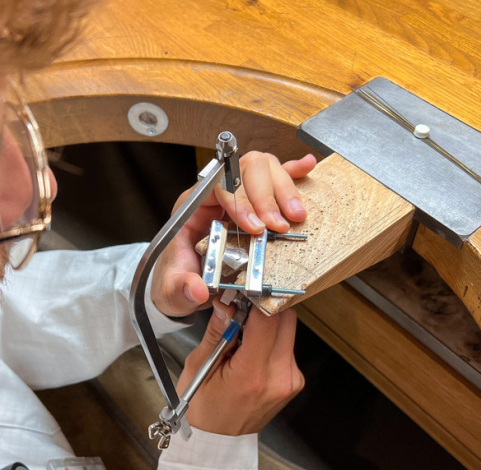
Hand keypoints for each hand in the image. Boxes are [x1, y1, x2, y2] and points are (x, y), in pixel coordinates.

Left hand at [151, 152, 316, 317]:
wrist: (183, 285)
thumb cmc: (178, 281)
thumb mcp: (173, 291)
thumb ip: (180, 289)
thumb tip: (197, 288)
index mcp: (192, 207)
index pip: (218, 186)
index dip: (240, 201)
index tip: (256, 227)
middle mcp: (215, 195)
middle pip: (245, 171)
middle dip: (266, 196)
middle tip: (280, 225)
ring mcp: (237, 195)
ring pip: (263, 170)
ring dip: (283, 188)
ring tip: (295, 215)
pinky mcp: (254, 202)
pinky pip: (274, 177)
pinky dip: (292, 171)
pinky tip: (307, 167)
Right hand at [177, 300, 304, 435]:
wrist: (217, 440)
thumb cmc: (203, 407)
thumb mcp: (199, 366)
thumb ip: (218, 331)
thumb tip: (227, 302)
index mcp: (253, 375)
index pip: (268, 320)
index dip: (257, 299)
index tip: (243, 291)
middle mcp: (279, 377)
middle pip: (286, 320)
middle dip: (265, 307)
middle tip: (242, 308)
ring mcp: (291, 380)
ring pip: (289, 330)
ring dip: (269, 322)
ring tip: (243, 333)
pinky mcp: (294, 381)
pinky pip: (288, 346)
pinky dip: (272, 339)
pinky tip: (252, 348)